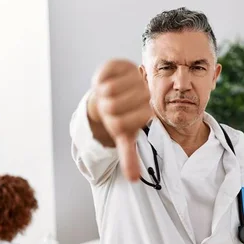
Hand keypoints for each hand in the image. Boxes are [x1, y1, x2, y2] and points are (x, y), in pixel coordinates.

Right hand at [89, 59, 153, 181]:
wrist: (115, 95)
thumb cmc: (120, 118)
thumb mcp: (125, 138)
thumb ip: (130, 158)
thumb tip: (133, 180)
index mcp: (144, 112)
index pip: (121, 124)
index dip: (113, 124)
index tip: (118, 121)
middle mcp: (142, 94)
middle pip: (112, 106)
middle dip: (106, 110)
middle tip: (111, 107)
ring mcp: (134, 77)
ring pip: (108, 90)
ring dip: (102, 96)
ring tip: (109, 96)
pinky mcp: (122, 63)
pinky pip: (104, 73)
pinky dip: (99, 80)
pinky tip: (106, 83)